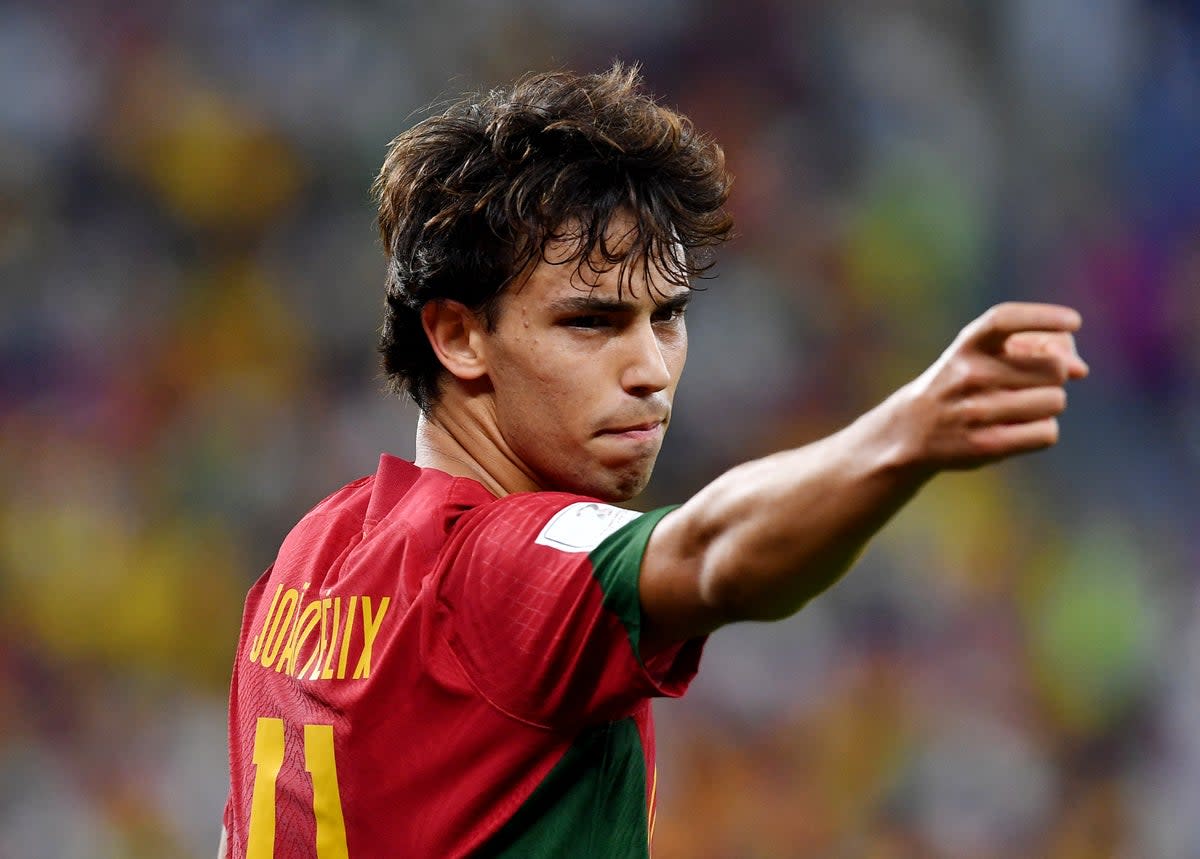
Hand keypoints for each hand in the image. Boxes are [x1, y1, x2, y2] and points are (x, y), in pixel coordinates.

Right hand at [890, 302, 1087, 470]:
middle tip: (1029, 385)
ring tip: (1021, 408)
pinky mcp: (985, 445)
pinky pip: (1047, 433)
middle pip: (1053, 368)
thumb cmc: (966, 384)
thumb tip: (1081, 370)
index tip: (1074, 322)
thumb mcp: (988, 355)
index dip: (1042, 316)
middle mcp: (969, 374)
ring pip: (1055, 401)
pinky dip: (1043, 431)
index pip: (1004, 319)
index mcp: (967, 345)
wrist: (913, 429)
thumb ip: (1039, 348)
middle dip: (1054, 377)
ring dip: (1049, 405)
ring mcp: (975, 410)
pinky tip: (1020, 429)